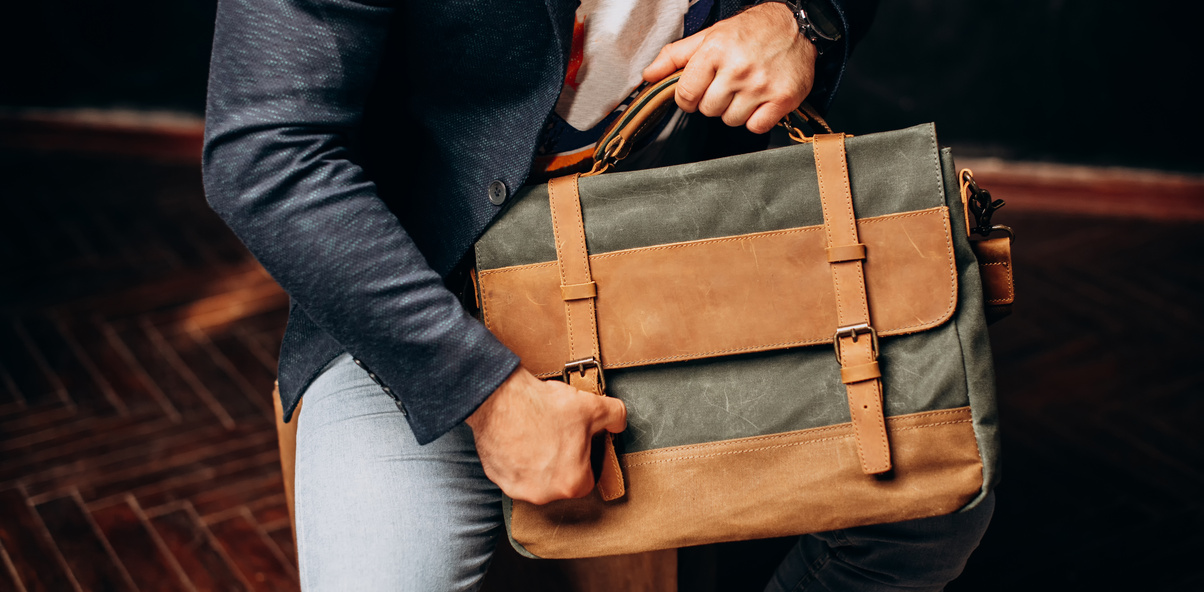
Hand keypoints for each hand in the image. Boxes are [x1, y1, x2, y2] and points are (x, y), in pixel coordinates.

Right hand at [465, 367, 626, 504]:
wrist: (500, 398)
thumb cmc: (544, 407)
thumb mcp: (593, 407)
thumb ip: (615, 417)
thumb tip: (619, 422)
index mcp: (572, 484)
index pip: (588, 478)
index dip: (586, 457)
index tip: (579, 443)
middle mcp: (544, 494)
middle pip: (561, 479)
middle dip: (561, 459)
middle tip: (557, 434)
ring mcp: (517, 488)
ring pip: (535, 477)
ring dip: (537, 460)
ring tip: (537, 433)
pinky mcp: (496, 477)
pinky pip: (512, 471)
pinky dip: (516, 457)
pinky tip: (518, 436)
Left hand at [642, 2, 817, 133]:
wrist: (797, 25)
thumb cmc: (751, 31)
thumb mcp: (709, 36)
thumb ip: (675, 56)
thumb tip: (649, 75)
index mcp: (715, 50)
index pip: (685, 95)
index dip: (687, 98)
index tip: (697, 91)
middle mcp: (738, 68)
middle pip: (708, 111)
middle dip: (713, 101)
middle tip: (728, 84)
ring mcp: (761, 85)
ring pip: (730, 120)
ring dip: (735, 110)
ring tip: (745, 89)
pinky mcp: (782, 99)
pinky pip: (756, 127)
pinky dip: (756, 118)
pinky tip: (760, 100)